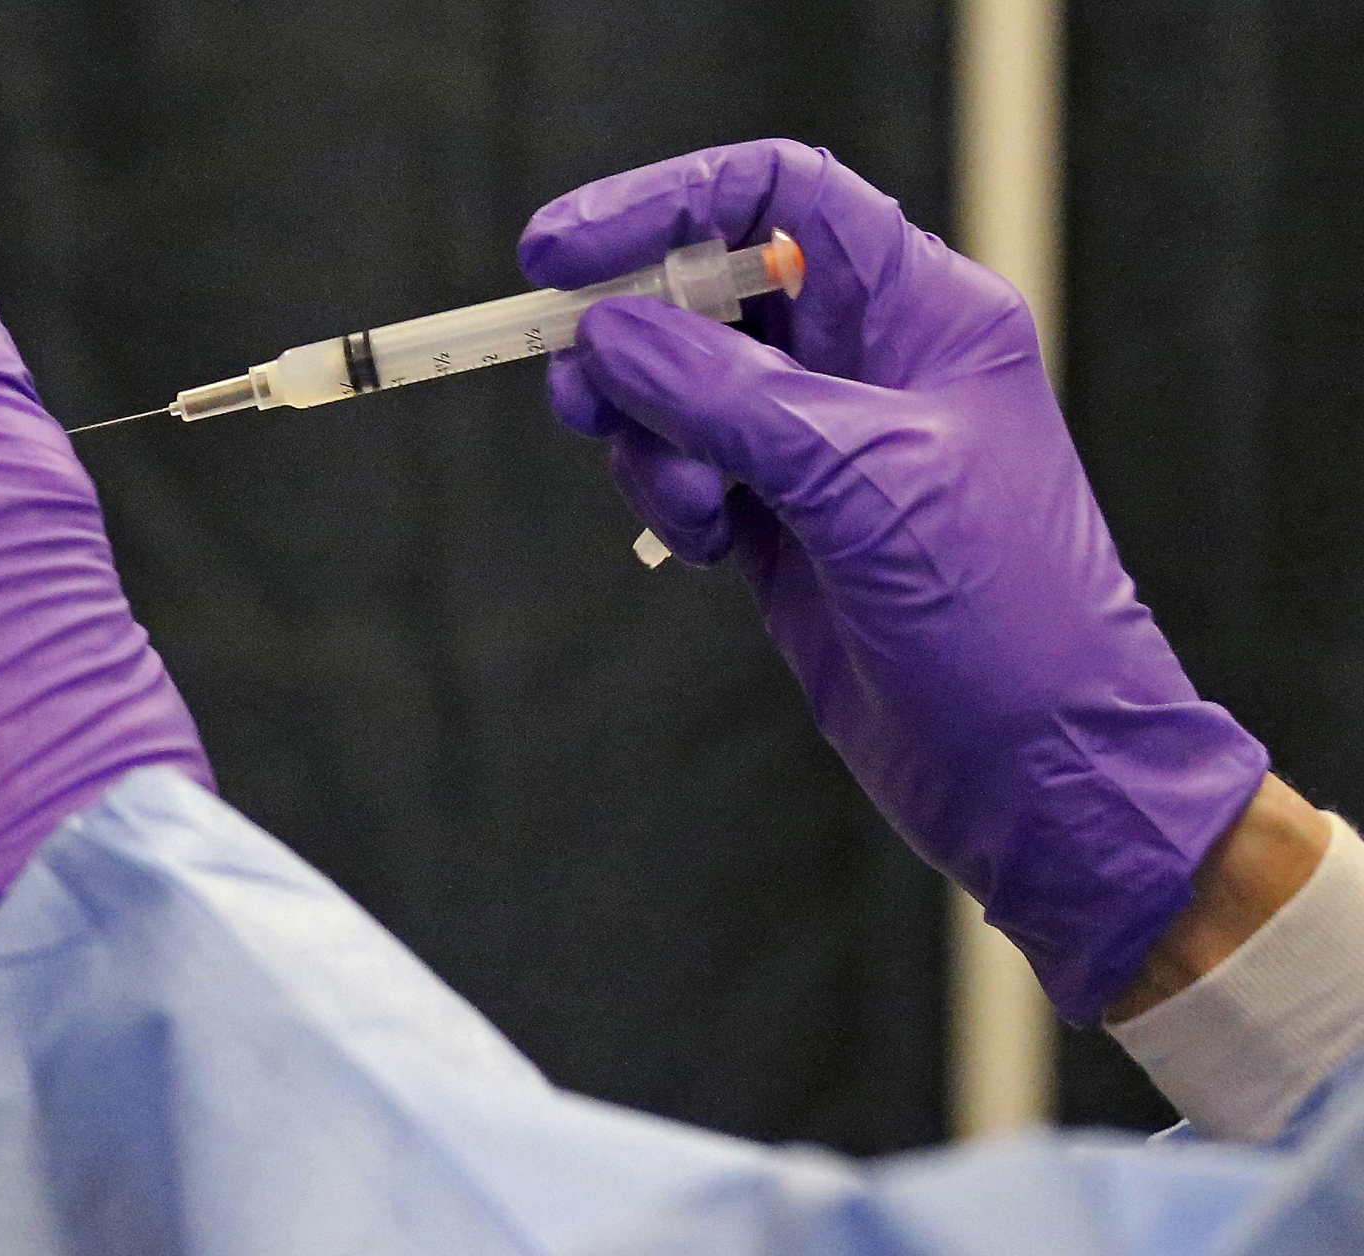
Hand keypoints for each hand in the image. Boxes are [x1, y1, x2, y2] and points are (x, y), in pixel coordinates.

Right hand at [521, 139, 1268, 1022]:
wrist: (1040, 777)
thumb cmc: (1001, 617)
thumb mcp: (862, 484)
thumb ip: (728, 394)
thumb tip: (609, 330)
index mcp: (921, 312)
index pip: (779, 196)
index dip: (664, 203)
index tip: (558, 250)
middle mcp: (869, 363)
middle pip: (708, 291)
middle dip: (631, 335)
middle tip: (577, 389)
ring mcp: (820, 447)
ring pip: (679, 387)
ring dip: (648, 434)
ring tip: (690, 509)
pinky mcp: (784, 524)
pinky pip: (685, 467)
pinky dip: (665, 493)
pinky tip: (706, 548)